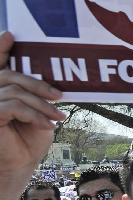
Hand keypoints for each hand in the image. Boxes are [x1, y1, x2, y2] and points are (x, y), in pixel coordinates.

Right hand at [0, 33, 65, 173]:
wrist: (19, 164)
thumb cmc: (28, 138)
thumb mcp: (37, 112)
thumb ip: (35, 95)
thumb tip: (52, 83)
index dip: (0, 47)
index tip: (11, 35)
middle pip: (10, 75)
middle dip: (38, 84)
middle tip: (60, 96)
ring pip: (15, 92)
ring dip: (42, 104)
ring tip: (58, 117)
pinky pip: (13, 107)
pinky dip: (35, 114)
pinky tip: (47, 125)